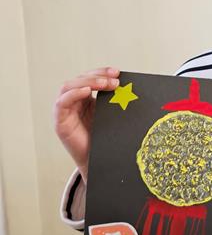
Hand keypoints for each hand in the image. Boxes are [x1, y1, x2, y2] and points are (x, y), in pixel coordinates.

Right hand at [54, 68, 119, 182]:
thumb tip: (129, 86)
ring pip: (69, 86)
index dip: (102, 72)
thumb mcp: (110, 115)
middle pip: (80, 79)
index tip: (118, 72)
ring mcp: (65, 110)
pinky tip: (86, 91)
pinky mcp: (60, 121)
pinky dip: (73, 94)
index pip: (90, 77)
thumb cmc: (104, 139)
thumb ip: (113, 100)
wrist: (97, 162)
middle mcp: (73, 101)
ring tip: (106, 84)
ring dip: (88, 82)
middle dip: (98, 76)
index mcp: (85, 98)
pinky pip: (62, 102)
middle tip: (114, 79)